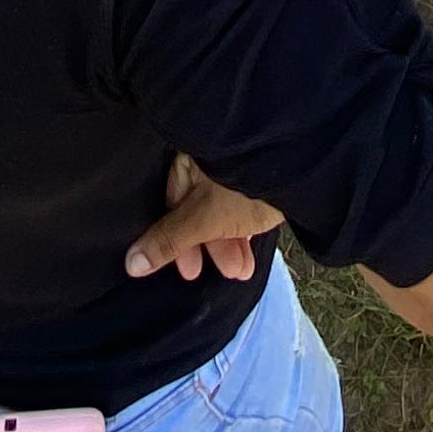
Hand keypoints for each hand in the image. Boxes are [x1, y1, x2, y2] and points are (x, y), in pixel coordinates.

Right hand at [126, 153, 282, 283]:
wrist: (302, 168)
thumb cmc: (243, 188)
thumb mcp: (203, 218)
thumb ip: (170, 241)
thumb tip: (130, 264)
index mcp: (188, 157)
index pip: (172, 202)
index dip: (176, 239)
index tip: (187, 271)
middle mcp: (209, 157)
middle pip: (198, 207)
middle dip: (208, 246)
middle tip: (214, 274)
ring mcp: (236, 165)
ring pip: (224, 209)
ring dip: (229, 245)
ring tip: (241, 272)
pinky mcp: (261, 175)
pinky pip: (244, 205)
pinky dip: (245, 230)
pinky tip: (250, 255)